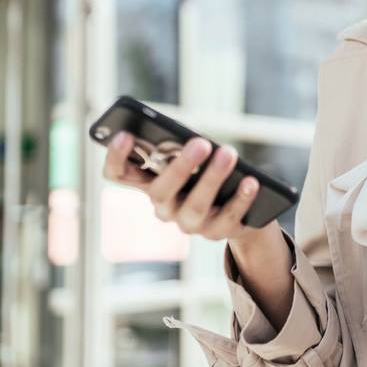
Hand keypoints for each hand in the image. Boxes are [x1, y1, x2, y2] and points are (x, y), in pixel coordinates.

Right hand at [102, 132, 263, 241]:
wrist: (240, 209)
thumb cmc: (208, 173)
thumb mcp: (194, 159)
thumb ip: (184, 148)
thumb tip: (192, 139)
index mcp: (151, 184)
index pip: (119, 174)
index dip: (116, 157)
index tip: (125, 135)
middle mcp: (164, 207)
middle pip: (161, 191)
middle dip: (180, 166)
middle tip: (201, 142)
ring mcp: (190, 224)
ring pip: (195, 206)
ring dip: (213, 178)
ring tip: (229, 153)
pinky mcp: (218, 232)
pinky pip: (228, 217)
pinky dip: (240, 198)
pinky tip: (251, 181)